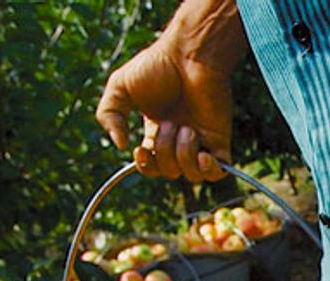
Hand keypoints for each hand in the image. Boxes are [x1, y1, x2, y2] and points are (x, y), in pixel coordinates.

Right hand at [96, 2, 245, 182]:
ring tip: (187, 129)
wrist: (190, 56)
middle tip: (169, 123)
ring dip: (184, 155)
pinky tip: (203, 156)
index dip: (145, 165)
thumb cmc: (157, 67)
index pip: (151, 165)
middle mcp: (178, 140)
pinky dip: (209, 171)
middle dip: (164, 151)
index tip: (140, 148)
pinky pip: (217, 174)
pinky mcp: (220, 140)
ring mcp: (201, 141)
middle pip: (169, 172)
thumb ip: (109, 115)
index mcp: (156, 132)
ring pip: (191, 175)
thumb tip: (120, 146)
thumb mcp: (119, 88)